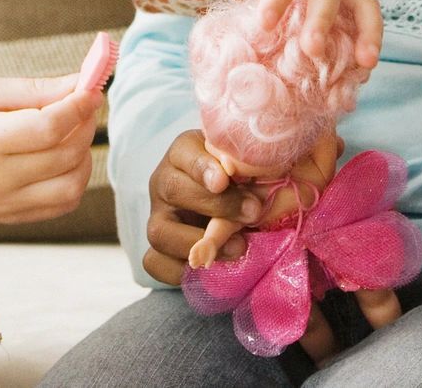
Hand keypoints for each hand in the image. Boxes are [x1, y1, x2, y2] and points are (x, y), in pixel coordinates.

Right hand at [0, 74, 100, 222]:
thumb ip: (36, 89)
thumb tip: (81, 84)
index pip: (48, 129)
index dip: (79, 107)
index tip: (93, 89)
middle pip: (64, 157)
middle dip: (85, 126)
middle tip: (84, 104)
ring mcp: (2, 204)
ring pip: (71, 187)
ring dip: (84, 156)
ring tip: (72, 132)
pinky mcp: (8, 217)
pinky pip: (60, 204)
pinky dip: (72, 179)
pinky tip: (61, 156)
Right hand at [142, 128, 260, 286]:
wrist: (228, 204)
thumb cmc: (240, 177)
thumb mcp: (245, 165)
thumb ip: (251, 170)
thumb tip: (267, 193)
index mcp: (183, 152)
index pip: (185, 152)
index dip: (202, 167)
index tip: (224, 181)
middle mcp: (164, 181)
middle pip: (172, 189)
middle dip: (215, 205)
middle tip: (252, 213)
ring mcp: (158, 217)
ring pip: (159, 231)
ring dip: (199, 243)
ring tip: (238, 246)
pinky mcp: (157, 248)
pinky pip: (154, 263)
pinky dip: (180, 270)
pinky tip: (211, 267)